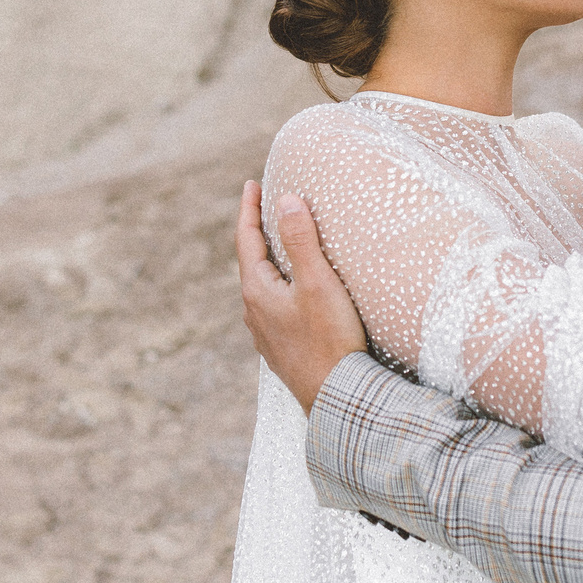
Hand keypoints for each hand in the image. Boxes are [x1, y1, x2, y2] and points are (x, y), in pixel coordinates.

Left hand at [235, 179, 365, 409]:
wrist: (335, 399)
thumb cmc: (329, 340)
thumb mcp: (318, 283)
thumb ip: (301, 240)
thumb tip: (286, 200)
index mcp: (256, 290)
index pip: (246, 238)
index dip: (248, 209)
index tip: (250, 184)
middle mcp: (253, 312)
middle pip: (252, 261)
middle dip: (258, 233)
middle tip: (265, 207)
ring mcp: (265, 333)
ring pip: (263, 286)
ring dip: (270, 261)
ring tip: (281, 246)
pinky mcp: (281, 348)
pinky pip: (275, 306)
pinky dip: (281, 286)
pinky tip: (295, 292)